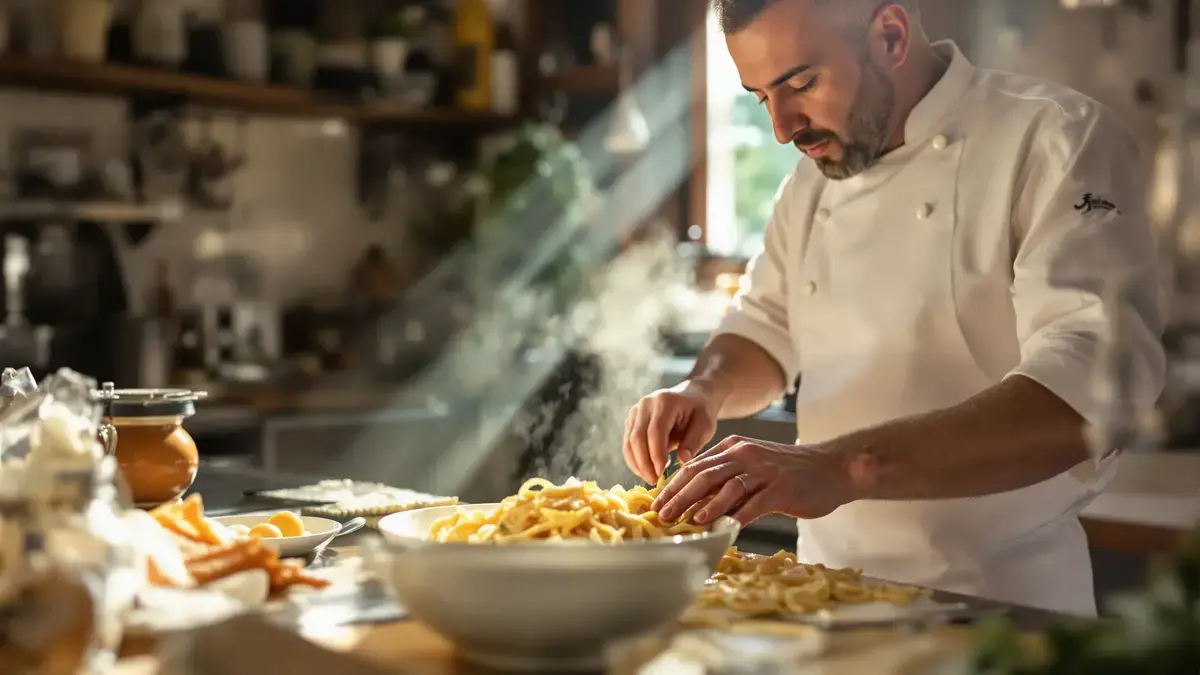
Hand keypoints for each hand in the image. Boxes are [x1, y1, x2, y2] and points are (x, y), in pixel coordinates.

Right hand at [623, 383, 718, 482]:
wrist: (691, 396)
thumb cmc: (700, 411)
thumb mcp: (705, 425)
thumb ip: (694, 441)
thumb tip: (682, 460)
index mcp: (666, 401)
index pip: (655, 430)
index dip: (656, 454)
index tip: (662, 473)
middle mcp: (646, 403)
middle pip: (637, 436)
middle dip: (644, 463)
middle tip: (654, 481)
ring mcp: (636, 411)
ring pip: (629, 441)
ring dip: (637, 463)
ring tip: (650, 479)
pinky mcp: (632, 420)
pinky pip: (628, 442)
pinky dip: (634, 459)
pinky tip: (645, 471)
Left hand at [651, 435, 856, 525]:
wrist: (832, 468)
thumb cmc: (789, 472)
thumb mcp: (752, 464)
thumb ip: (726, 475)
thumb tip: (693, 499)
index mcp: (734, 447)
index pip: (695, 466)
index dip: (673, 485)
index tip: (656, 503)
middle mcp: (745, 455)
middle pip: (704, 475)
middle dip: (678, 496)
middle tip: (661, 514)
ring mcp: (764, 471)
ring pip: (725, 487)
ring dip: (702, 505)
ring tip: (684, 520)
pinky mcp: (780, 490)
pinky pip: (752, 503)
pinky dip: (734, 515)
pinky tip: (720, 525)